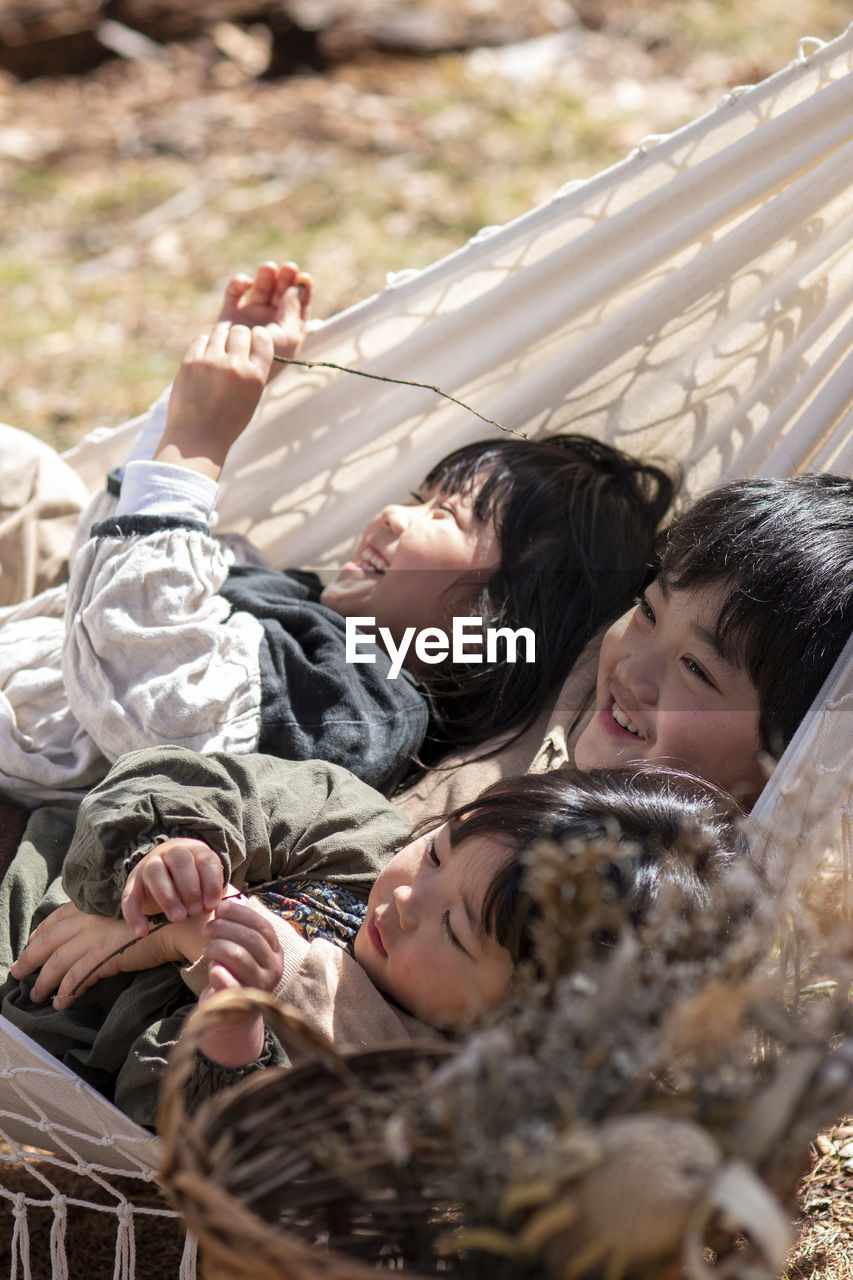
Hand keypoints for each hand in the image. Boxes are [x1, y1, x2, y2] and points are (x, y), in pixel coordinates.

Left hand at [9, 901, 183, 1007]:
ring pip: (57, 962)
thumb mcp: (127, 909)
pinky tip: (61, 1003)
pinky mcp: (103, 957)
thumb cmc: (159, 915)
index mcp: (92, 905)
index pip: (57, 918)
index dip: (40, 932)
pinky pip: (76, 978)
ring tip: (37, 995)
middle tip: (17, 973)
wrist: (178, 923)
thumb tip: (94, 932)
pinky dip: (65, 992)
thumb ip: (106, 918)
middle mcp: (88, 919)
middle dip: (30, 958)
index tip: (31, 942)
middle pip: (48, 941)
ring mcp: (94, 938)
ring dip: (44, 981)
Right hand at [122, 837, 224, 936]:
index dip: (210, 883)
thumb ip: (211, 893)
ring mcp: (149, 864)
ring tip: (178, 918)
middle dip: (190, 888)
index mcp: (194, 850)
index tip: (212, 904)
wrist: (165, 876)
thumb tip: (211, 909)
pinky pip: (130, 896)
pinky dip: (134, 915)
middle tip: (195, 911)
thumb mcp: (206, 883)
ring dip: (167, 897)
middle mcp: (171, 852)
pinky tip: (143, 932)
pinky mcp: (132, 882)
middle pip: (180, 862)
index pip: (205, 860)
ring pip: (155, 873)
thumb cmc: (194, 882)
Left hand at [155, 321, 274, 479]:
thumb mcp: (251, 397)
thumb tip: (250, 340)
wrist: (197, 437)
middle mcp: (234, 365)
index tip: (252, 344)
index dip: (258, 338)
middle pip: (240, 331)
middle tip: (233, 351)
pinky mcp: (190, 361)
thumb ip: (254, 369)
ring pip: (220, 332)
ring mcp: (210, 362)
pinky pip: (201, 339)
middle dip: (238, 338)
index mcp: (255, 376)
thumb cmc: (228, 421)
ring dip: (221, 340)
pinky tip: (204, 360)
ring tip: (218, 357)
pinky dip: (204, 346)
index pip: (263, 339)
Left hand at [195, 894, 282, 1066]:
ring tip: (207, 949)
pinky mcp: (242, 1003)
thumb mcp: (242, 950)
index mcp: (275, 952)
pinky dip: (218, 971)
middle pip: (251, 938)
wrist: (232, 1017)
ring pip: (239, 956)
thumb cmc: (234, 975)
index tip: (220, 908)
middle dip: (224, 928)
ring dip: (217, 947)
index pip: (262, 925)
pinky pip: (230, 982)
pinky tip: (211, 968)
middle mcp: (274, 969)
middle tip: (207, 929)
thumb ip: (238, 930)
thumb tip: (223, 902)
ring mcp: (259, 987)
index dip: (240, 913)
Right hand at [218, 260, 311, 379]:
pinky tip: (246, 282)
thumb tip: (296, 289)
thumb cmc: (270, 358)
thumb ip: (293, 312)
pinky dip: (239, 284)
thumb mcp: (289, 337)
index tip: (303, 278)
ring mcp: (251, 316)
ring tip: (269, 268)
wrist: (236, 370)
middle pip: (280, 293)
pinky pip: (235, 294)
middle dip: (285, 279)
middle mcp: (271, 321)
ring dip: (266, 278)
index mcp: (289, 329)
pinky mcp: (231, 315)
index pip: (298, 305)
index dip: (302, 289)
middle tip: (288, 268)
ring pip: (260, 290)